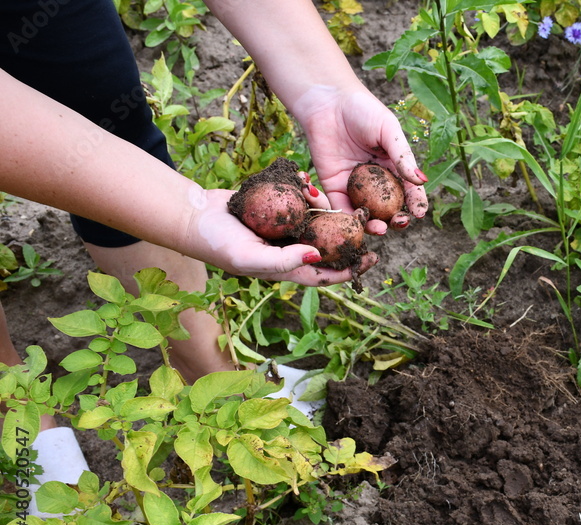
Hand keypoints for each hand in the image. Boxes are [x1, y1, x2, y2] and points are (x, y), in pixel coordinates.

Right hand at [186, 188, 376, 284]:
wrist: (192, 216)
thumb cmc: (217, 244)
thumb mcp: (249, 258)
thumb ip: (282, 261)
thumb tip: (318, 256)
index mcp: (287, 267)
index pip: (325, 273)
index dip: (349, 270)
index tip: (371, 259)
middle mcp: (289, 248)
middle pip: (327, 246)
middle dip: (349, 238)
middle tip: (371, 225)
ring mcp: (283, 226)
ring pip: (315, 220)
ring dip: (329, 210)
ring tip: (346, 201)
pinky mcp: (275, 206)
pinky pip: (297, 199)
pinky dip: (304, 190)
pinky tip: (310, 179)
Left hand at [291, 85, 428, 234]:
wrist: (327, 101)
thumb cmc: (362, 110)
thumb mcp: (388, 130)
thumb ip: (402, 156)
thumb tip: (422, 181)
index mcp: (394, 166)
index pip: (408, 190)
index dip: (416, 203)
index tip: (419, 213)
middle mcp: (376, 180)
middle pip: (389, 207)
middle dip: (397, 219)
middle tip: (400, 222)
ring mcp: (355, 185)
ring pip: (367, 212)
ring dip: (374, 224)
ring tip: (380, 228)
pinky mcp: (333, 186)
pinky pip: (342, 207)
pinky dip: (349, 218)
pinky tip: (356, 221)